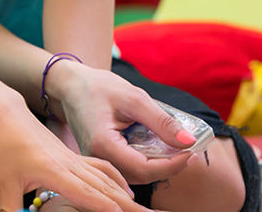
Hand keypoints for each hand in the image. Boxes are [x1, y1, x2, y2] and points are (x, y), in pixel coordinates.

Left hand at [0, 102, 146, 211]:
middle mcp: (69, 164)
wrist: (7, 115)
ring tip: (143, 208)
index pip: (85, 193)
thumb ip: (12, 209)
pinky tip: (125, 189)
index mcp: (53, 171)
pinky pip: (101, 167)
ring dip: (125, 193)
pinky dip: (117, 178)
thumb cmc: (4, 147)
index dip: (103, 206)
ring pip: (106, 176)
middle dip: (127, 205)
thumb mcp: (4, 184)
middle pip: (104, 187)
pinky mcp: (74, 155)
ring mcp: (74, 158)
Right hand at [49, 60, 194, 185]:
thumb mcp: (133, 97)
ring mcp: (96, 160)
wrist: (69, 85)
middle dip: (168, 167)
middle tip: (188, 152)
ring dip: (158, 166)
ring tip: (175, 149)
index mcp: (102, 144)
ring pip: (134, 176)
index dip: (172, 165)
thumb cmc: (98, 87)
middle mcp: (97, 158)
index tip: (191, 153)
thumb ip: (160, 120)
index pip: (145, 168)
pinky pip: (126, 168)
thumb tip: (188, 142)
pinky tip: (156, 148)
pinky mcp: (99, 158)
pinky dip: (145, 162)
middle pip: (141, 176)